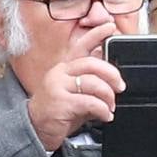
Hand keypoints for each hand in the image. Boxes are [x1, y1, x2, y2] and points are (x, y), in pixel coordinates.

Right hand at [27, 21, 123, 150]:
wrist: (37, 129)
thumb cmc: (59, 112)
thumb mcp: (76, 94)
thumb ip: (91, 85)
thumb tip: (113, 81)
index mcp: (64, 68)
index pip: (80, 46)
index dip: (96, 34)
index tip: (111, 26)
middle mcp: (60, 73)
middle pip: (93, 64)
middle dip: (112, 75)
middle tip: (120, 88)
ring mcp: (58, 86)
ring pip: (93, 83)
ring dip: (108, 97)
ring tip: (110, 108)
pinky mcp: (60, 102)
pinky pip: (90, 102)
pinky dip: (103, 110)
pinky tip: (106, 116)